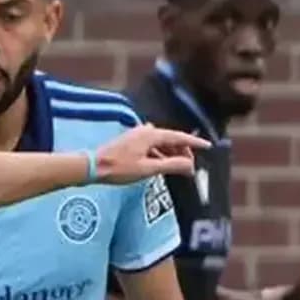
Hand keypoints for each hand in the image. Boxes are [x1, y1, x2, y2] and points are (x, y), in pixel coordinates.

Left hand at [93, 124, 208, 183]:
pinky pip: (151, 146)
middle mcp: (145, 131)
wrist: (92, 167)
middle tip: (191, 165)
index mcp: (151, 134)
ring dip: (171, 154)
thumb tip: (190, 165)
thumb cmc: (118, 169)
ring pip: (160, 143)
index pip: (179, 136)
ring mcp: (136, 135)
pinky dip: (159, 154)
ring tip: (178, 167)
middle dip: (182, 151)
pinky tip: (161, 164)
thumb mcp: (148, 169)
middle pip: (170, 139)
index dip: (194, 142)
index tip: (207, 146)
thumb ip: (171, 165)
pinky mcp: (130, 142)